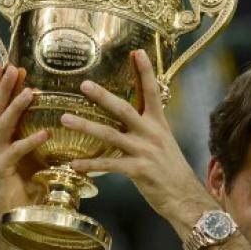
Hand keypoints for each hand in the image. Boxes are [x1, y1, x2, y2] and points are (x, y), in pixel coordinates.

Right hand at [0, 61, 48, 218]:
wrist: (18, 219)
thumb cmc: (33, 189)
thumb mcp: (42, 160)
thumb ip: (49, 143)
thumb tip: (73, 124)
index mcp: (7, 138)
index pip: (1, 106)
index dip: (2, 85)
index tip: (9, 63)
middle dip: (2, 86)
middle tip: (11, 66)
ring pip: (2, 124)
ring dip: (15, 106)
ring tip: (29, 91)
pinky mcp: (1, 171)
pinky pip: (16, 152)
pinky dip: (30, 141)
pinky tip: (45, 133)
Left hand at [60, 49, 204, 219]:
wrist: (185, 197)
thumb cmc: (172, 171)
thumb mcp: (164, 143)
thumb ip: (148, 128)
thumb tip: (132, 116)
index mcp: (159, 124)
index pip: (152, 92)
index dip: (145, 71)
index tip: (137, 52)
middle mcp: (152, 134)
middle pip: (124, 109)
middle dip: (103, 96)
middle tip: (84, 84)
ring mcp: (145, 152)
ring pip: (110, 135)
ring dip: (85, 126)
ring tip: (65, 118)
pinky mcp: (139, 171)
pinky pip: (109, 165)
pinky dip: (90, 164)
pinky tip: (74, 164)